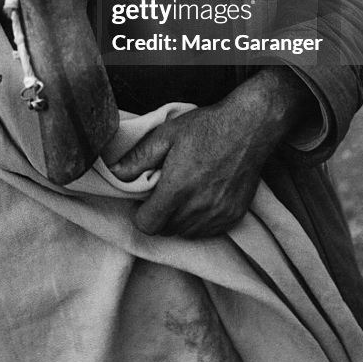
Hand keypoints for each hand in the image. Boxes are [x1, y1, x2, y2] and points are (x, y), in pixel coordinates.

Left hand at [107, 68, 311, 237]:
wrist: (248, 128)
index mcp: (177, 189)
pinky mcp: (233, 217)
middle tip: (164, 190)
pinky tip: (201, 196)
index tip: (145, 198)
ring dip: (179, 219)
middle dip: (159, 214)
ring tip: (184, 191)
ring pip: (186, 233)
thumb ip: (138, 158)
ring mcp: (218, 215)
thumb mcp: (166, 134)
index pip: (147, 225)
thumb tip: (114, 172)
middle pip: (166, 230)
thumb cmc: (205, 128)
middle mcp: (198, 209)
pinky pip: (208, 231)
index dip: (141, 213)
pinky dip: (200, 220)